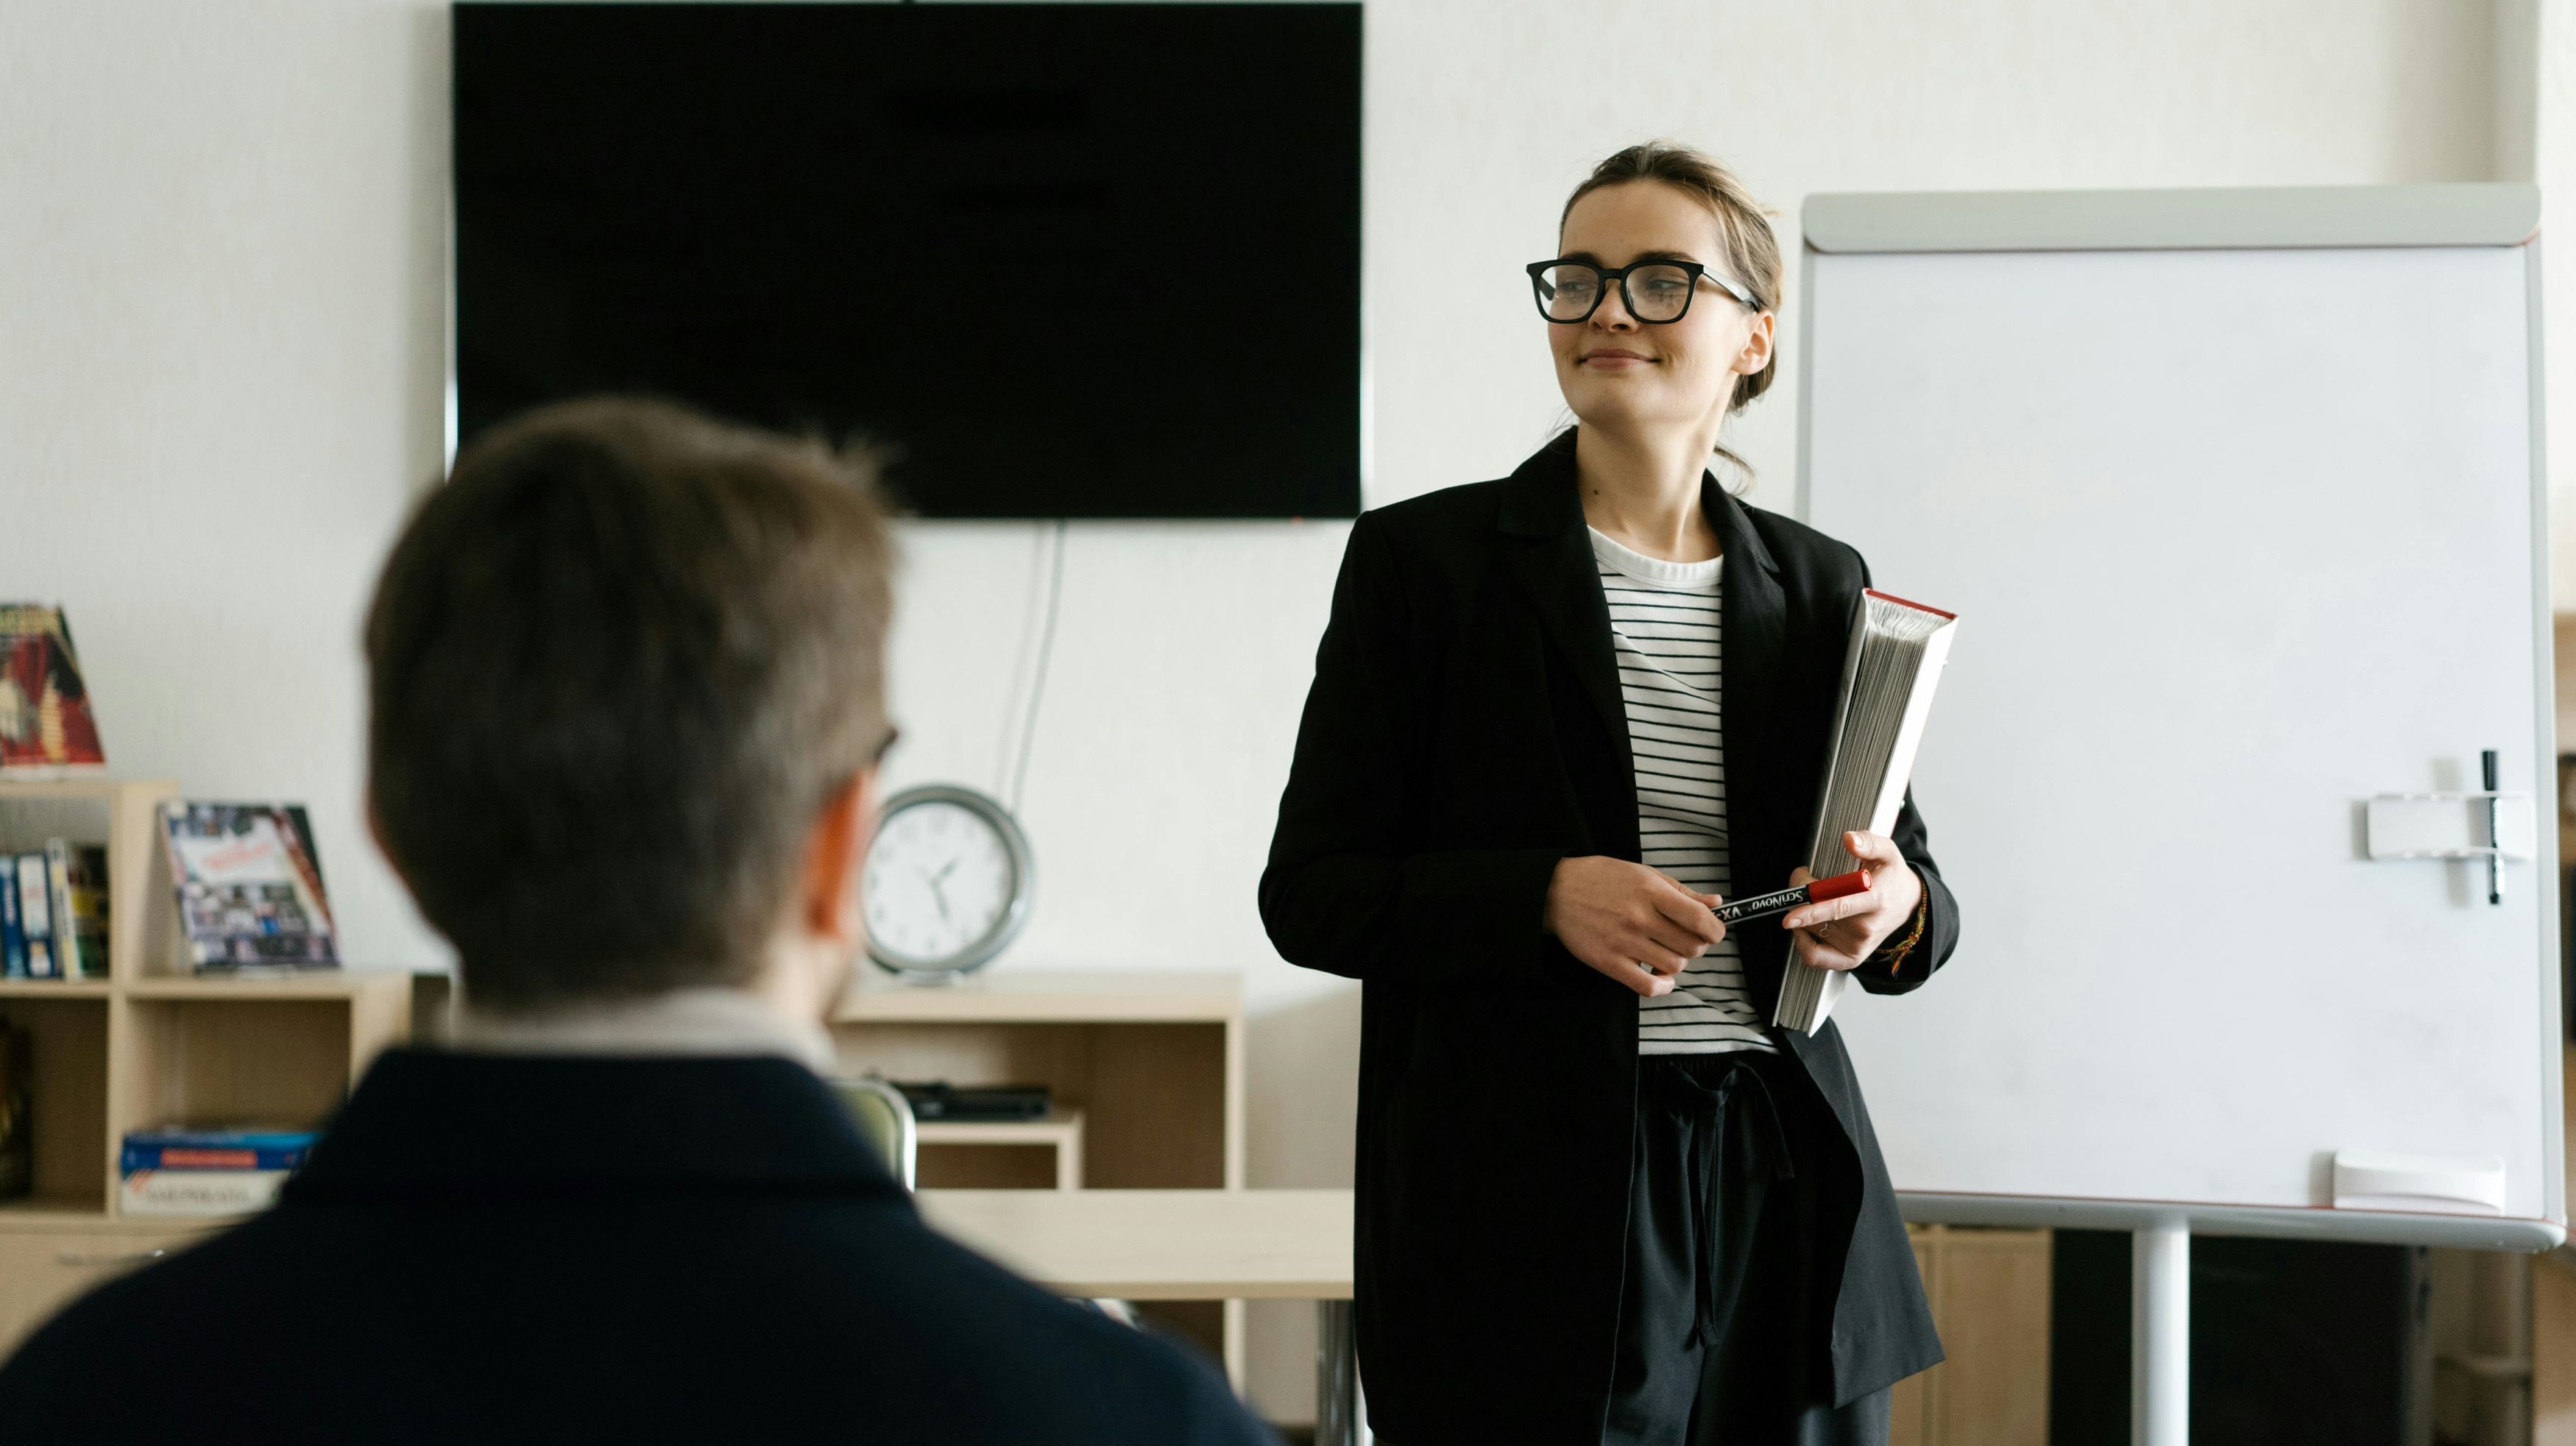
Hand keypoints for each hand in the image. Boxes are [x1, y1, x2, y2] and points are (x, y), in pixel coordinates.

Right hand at [1542, 856, 1725, 997]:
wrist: (1555, 892)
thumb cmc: (1601, 879)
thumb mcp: (1643, 873)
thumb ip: (1681, 891)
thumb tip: (1716, 903)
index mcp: (1650, 891)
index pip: (1698, 918)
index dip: (1715, 929)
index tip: (1714, 931)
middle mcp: (1639, 917)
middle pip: (1690, 946)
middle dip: (1697, 946)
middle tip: (1685, 940)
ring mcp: (1623, 942)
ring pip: (1674, 966)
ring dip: (1677, 963)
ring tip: (1666, 953)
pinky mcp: (1608, 962)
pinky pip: (1647, 986)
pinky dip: (1662, 986)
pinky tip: (1660, 977)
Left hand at [1782, 830, 1921, 972]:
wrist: (1906, 905)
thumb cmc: (1891, 877)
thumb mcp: (1888, 852)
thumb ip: (1869, 842)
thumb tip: (1849, 839)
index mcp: (1876, 899)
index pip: (1840, 907)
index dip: (1812, 909)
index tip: (1790, 913)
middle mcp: (1866, 928)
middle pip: (1818, 917)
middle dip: (1800, 896)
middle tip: (1803, 878)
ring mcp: (1858, 946)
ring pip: (1811, 932)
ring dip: (1801, 914)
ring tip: (1812, 899)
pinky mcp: (1850, 959)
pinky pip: (1815, 957)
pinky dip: (1802, 942)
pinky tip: (1806, 926)